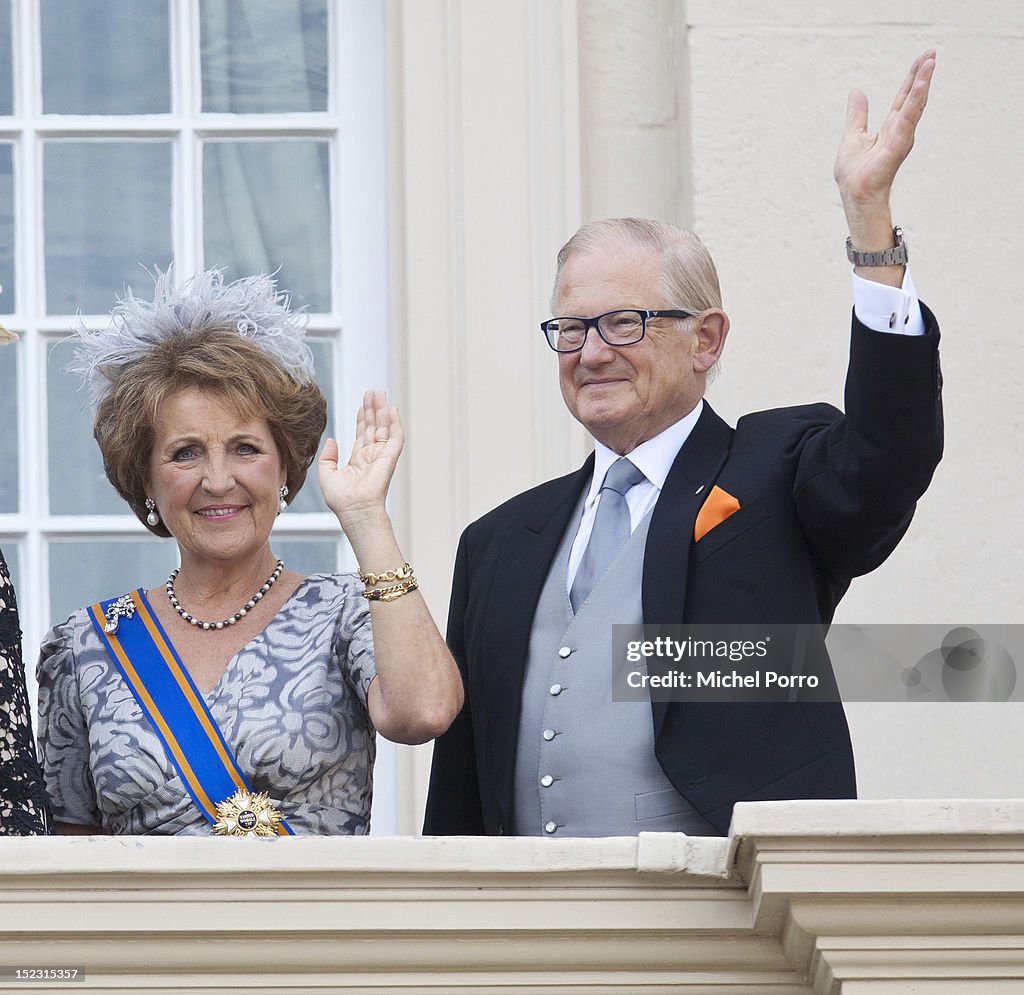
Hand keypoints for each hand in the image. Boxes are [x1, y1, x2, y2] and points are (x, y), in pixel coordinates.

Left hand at [318, 389, 403, 530]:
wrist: (355, 510)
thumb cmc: (342, 500)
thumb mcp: (326, 475)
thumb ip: (328, 457)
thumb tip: (332, 440)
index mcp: (358, 461)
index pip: (362, 435)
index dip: (362, 419)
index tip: (361, 405)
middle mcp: (372, 457)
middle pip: (374, 427)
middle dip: (373, 409)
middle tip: (372, 392)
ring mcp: (382, 456)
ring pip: (384, 428)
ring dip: (382, 411)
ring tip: (379, 394)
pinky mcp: (390, 458)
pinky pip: (396, 437)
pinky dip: (395, 423)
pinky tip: (392, 409)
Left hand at [834, 50, 935, 224]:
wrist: (854, 193)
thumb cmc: (854, 173)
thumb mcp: (853, 134)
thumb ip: (858, 114)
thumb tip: (857, 91)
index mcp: (890, 127)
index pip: (904, 97)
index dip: (912, 78)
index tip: (923, 58)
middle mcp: (900, 130)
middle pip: (913, 97)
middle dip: (922, 75)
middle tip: (932, 53)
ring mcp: (901, 137)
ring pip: (914, 105)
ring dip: (922, 83)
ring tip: (930, 62)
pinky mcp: (897, 145)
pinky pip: (908, 120)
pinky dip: (914, 102)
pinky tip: (920, 86)